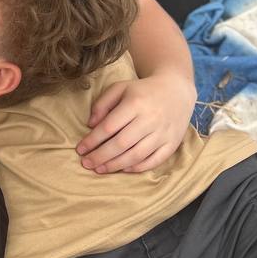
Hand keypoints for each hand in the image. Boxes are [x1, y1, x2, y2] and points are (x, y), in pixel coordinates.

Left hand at [76, 71, 196, 173]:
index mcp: (135, 103)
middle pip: (121, 144)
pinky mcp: (173, 143)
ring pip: (137, 155)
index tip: (80, 149)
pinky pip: (155, 160)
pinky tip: (124, 169)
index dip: (92, 140)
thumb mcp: (120, 88)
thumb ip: (102, 103)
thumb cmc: (142, 91)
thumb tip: (90, 125)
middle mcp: (150, 119)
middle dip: (101, 156)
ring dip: (116, 165)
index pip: (109, 127)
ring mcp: (163, 132)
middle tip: (86, 163)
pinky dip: (138, 167)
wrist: (176, 89)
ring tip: (100, 169)